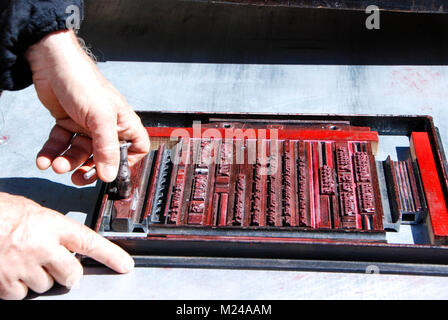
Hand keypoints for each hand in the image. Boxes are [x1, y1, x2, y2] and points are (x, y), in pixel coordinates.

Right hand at [0, 192, 133, 299]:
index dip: (111, 255)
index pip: (89, 242)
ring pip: (46, 286)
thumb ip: (53, 230)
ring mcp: (22, 266)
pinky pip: (21, 295)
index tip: (125, 266)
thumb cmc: (0, 212)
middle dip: (68, 273)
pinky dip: (17, 287)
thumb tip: (68, 246)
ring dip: (40, 278)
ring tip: (24, 260)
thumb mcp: (32, 212)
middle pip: (71, 273)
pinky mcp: (4, 283)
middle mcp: (40, 246)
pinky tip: (10, 270)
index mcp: (50, 225)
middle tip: (58, 264)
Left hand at [25, 29, 149, 184]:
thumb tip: (110, 175)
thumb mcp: (100, 119)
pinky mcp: (67, 123)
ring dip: (66, 161)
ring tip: (57, 165)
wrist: (51, 63)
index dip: (127, 163)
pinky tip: (44, 159)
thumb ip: (106, 149)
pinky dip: (52, 153)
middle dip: (89, 168)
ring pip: (79, 153)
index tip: (112, 172)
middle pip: (103, 157)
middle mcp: (106, 127)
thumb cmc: (84, 83)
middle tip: (78, 178)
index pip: (136, 149)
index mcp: (123, 123)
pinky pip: (61, 145)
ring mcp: (86, 126)